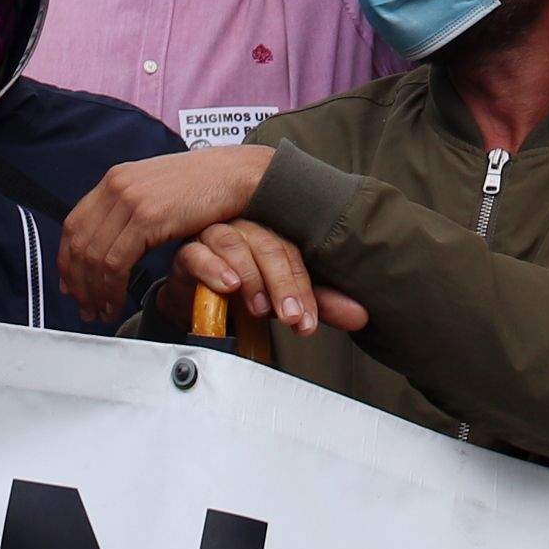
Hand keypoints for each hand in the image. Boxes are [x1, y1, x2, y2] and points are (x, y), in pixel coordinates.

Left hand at [57, 145, 274, 322]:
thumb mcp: (159, 193)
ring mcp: (130, 199)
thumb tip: (116, 239)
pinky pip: (116, 261)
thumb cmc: (207, 188)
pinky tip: (118, 302)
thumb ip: (133, 211)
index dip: (68, 261)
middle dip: (78, 282)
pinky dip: (111, 288)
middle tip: (86, 308)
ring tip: (103, 312)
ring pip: (94, 256)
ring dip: (94, 291)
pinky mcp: (147, 216)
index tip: (72, 286)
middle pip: (78, 243)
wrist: (237, 174)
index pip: (74, 225)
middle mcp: (116, 186)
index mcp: (116, 179)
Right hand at [167, 215, 367, 337]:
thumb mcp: (283, 300)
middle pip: (268, 243)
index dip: (303, 286)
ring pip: (234, 241)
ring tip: (260, 306)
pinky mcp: (187, 252)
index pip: (294, 249)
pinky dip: (214, 269)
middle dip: (283, 284)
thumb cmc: (244, 293)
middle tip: (290, 316)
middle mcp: (246, 227)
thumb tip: (362, 315)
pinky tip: (228, 286)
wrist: (198, 305)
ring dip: (251, 276)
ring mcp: (214, 235)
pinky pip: (197, 252)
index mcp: (272, 233)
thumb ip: (317, 304)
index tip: (308, 321)